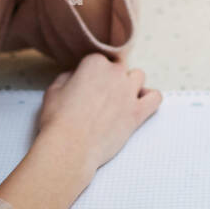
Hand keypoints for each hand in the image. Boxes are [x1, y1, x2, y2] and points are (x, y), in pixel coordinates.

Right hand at [38, 53, 161, 174]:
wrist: (69, 148)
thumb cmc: (58, 121)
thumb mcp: (54, 90)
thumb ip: (68, 76)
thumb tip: (76, 75)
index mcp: (95, 63)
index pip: (98, 60)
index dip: (91, 74)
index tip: (85, 87)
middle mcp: (115, 73)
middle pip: (119, 68)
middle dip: (109, 80)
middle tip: (98, 98)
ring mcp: (129, 92)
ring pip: (138, 76)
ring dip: (130, 84)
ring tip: (118, 100)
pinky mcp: (137, 112)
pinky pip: (155, 97)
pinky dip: (150, 98)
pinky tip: (139, 105)